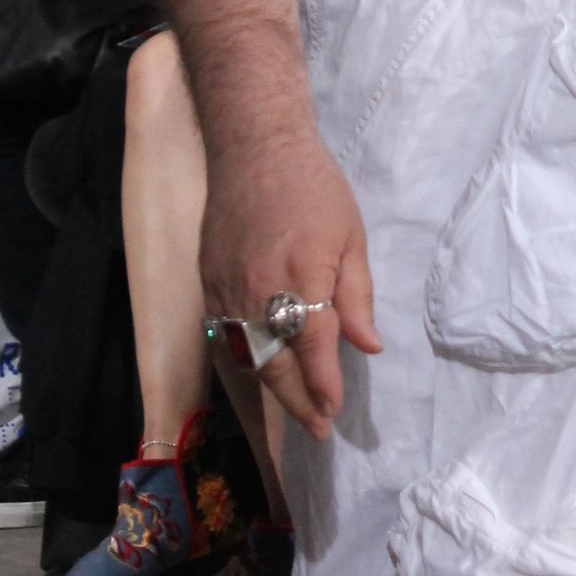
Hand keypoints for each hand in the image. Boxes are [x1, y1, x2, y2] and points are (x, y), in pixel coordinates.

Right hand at [201, 119, 381, 439]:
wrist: (254, 147)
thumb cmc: (314, 188)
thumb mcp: (351, 238)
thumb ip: (356, 297)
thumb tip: (367, 346)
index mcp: (302, 281)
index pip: (314, 354)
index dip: (324, 389)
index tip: (333, 415)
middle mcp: (259, 295)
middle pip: (275, 366)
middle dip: (297, 402)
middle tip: (317, 428)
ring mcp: (227, 291)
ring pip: (244, 357)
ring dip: (270, 387)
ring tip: (294, 406)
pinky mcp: (208, 282)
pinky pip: (223, 335)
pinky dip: (243, 359)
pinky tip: (261, 368)